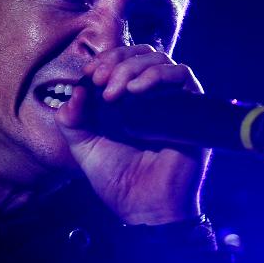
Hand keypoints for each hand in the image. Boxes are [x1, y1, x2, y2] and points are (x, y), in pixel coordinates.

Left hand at [54, 44, 210, 224]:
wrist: (144, 207)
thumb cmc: (118, 180)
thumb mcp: (84, 147)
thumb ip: (72, 120)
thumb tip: (75, 91)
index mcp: (125, 101)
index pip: (119, 62)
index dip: (104, 61)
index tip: (88, 74)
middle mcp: (149, 97)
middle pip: (139, 54)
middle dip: (116, 60)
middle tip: (99, 79)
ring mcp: (171, 100)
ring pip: (159, 60)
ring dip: (132, 67)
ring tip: (114, 91)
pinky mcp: (191, 108)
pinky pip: (182, 75)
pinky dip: (157, 75)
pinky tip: (136, 90)